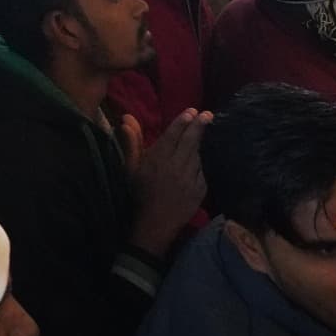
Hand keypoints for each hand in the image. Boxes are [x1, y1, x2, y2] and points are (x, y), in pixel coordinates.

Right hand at [124, 109, 209, 255]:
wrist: (154, 224)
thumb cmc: (139, 193)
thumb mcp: (131, 167)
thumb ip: (132, 141)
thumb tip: (127, 118)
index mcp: (157, 158)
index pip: (173, 135)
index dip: (182, 122)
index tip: (192, 111)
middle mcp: (175, 166)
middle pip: (189, 141)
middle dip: (199, 126)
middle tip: (207, 114)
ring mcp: (189, 178)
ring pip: (197, 155)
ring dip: (200, 144)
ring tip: (203, 132)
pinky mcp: (199, 190)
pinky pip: (202, 171)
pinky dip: (201, 163)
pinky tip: (200, 158)